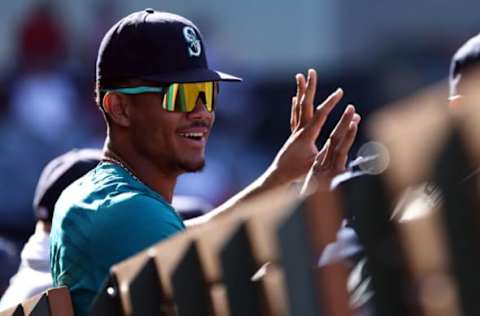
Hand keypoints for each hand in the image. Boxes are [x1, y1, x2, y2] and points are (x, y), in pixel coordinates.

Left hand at [268, 69, 359, 188]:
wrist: (279, 176)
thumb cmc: (298, 173)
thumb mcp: (315, 165)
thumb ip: (328, 154)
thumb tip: (342, 147)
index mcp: (306, 136)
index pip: (320, 115)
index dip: (330, 103)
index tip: (341, 92)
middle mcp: (299, 130)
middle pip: (305, 104)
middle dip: (310, 87)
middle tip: (311, 71)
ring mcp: (295, 131)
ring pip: (299, 107)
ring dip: (301, 91)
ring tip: (300, 76)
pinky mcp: (294, 135)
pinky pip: (295, 116)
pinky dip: (296, 105)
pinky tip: (296, 99)